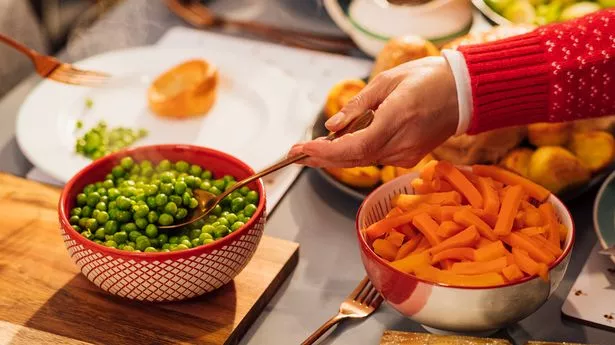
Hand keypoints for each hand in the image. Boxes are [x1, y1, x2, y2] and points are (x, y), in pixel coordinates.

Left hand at [289, 56, 458, 167]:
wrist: (464, 93)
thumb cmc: (428, 79)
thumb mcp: (387, 82)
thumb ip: (358, 106)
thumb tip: (332, 126)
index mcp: (397, 118)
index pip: (355, 146)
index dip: (325, 152)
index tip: (302, 149)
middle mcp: (402, 143)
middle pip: (354, 159)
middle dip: (322, 158)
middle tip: (296, 153)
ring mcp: (408, 155)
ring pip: (363, 160)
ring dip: (336, 158)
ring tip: (311, 151)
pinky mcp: (410, 158)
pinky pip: (376, 159)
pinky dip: (355, 155)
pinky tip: (339, 149)